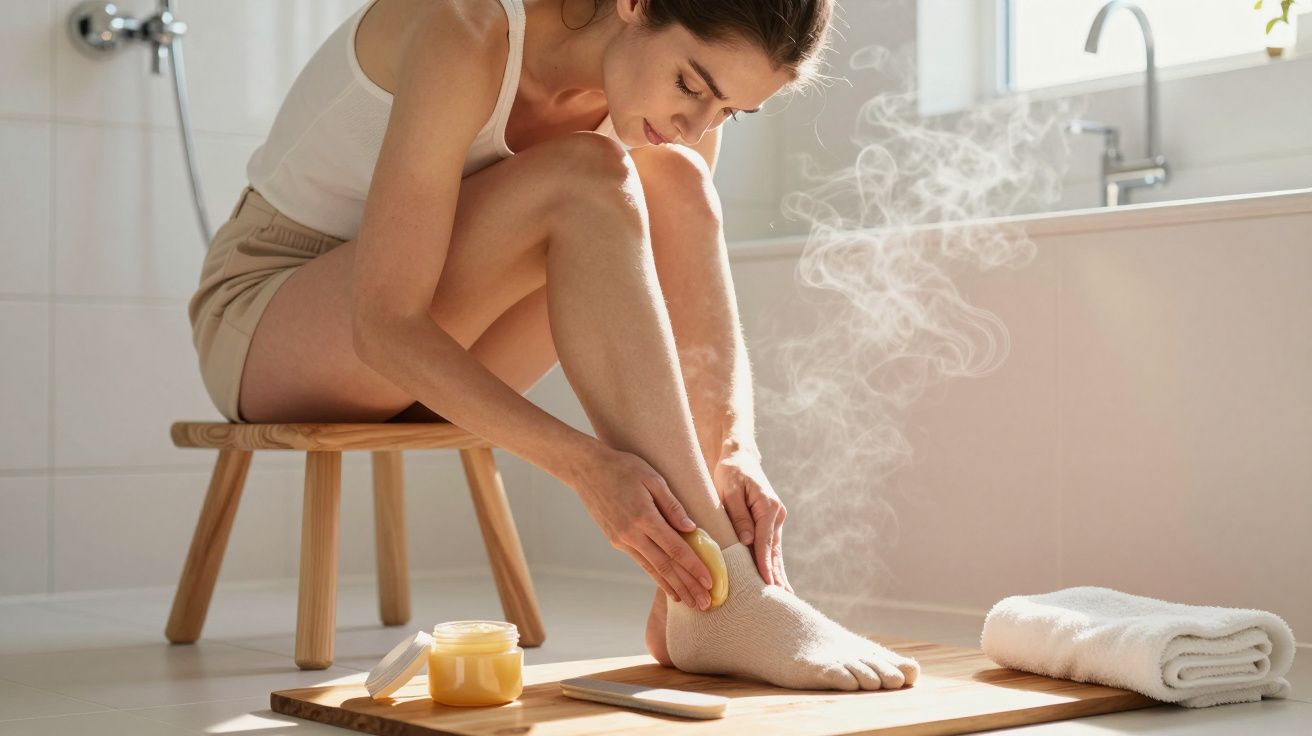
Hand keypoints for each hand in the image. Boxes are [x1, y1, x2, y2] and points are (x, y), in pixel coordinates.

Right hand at [571, 446, 714, 608]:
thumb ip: (671, 505)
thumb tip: (691, 528)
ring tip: (690, 602)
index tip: (709, 582)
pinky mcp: (615, 541)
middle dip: (687, 586)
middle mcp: (632, 534)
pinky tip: (668, 587)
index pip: (675, 548)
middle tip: (705, 604)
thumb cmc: (622, 467)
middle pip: (666, 566)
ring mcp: (622, 540)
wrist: (586, 469)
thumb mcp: (652, 478)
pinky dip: (656, 576)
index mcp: (644, 517)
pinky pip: (641, 562)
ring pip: (653, 569)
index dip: (694, 567)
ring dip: (673, 587)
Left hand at [712, 448, 792, 592]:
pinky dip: (773, 563)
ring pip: (775, 551)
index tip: (767, 583)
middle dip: (777, 575)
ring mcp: (775, 519)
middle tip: (783, 599)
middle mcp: (776, 514)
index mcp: (768, 506)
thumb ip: (738, 515)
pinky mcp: (769, 523)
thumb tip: (747, 541)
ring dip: (778, 573)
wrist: (739, 457)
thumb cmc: (731, 472)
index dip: (765, 563)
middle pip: (775, 550)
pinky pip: (771, 547)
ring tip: (784, 596)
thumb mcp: (730, 490)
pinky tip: (776, 580)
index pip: (764, 540)